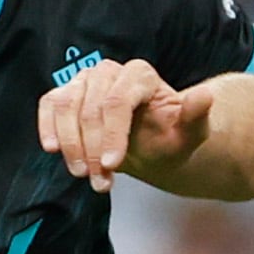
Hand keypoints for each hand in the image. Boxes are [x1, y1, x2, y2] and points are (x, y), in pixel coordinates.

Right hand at [39, 57, 212, 192]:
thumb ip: (196, 117)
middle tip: (101, 183)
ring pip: (66, 106)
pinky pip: (50, 104)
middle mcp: (110, 71)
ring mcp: (86, 80)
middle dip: (92, 149)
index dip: (111, 135)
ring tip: (83, 175)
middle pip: (91, 108)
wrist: (152, 143)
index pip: (117, 102)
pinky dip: (47, 126)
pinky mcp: (68, 93)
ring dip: (70, 145)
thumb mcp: (189, 135)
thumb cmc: (170, 138)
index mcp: (141, 74)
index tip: (111, 166)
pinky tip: (53, 149)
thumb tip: (206, 96)